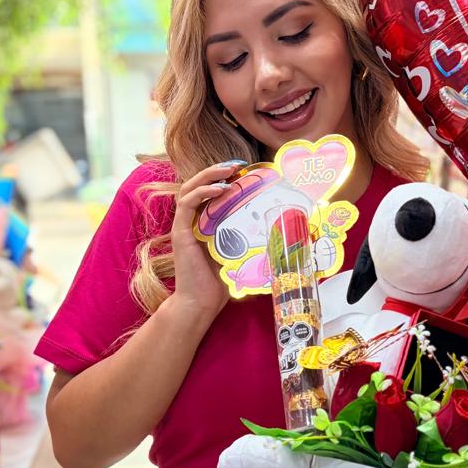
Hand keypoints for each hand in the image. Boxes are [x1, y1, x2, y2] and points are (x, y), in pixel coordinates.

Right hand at [169, 161, 245, 320]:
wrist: (200, 302)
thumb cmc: (220, 282)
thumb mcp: (241, 253)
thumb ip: (252, 239)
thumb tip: (286, 234)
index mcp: (204, 222)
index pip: (209, 191)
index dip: (223, 177)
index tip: (244, 170)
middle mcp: (192, 220)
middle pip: (198, 184)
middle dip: (217, 170)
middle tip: (237, 165)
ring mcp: (184, 225)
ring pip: (190, 188)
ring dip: (209, 175)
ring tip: (229, 171)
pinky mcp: (180, 232)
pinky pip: (188, 204)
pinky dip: (203, 192)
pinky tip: (220, 189)